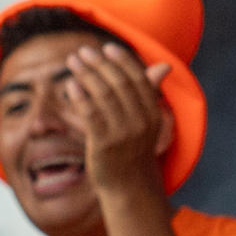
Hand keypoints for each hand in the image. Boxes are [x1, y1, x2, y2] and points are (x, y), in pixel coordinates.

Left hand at [57, 42, 171, 198]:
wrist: (129, 188)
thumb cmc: (134, 150)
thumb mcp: (146, 122)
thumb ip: (149, 93)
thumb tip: (164, 66)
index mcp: (153, 113)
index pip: (138, 78)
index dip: (122, 60)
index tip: (106, 47)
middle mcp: (141, 121)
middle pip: (119, 83)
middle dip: (99, 63)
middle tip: (82, 51)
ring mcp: (123, 133)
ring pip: (104, 95)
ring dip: (86, 75)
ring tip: (72, 62)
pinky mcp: (104, 145)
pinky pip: (91, 114)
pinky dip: (80, 97)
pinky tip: (71, 85)